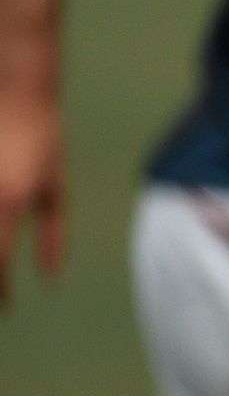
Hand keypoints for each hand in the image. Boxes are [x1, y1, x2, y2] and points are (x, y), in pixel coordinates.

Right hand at [0, 86, 60, 305]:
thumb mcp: (55, 187)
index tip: (6, 308)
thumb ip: (52, 235)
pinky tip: (0, 231)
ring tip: (1, 280)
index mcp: (9, 203)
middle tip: (0, 300)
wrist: (18, 87)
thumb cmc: (43, 139)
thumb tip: (48, 277)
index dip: (0, 291)